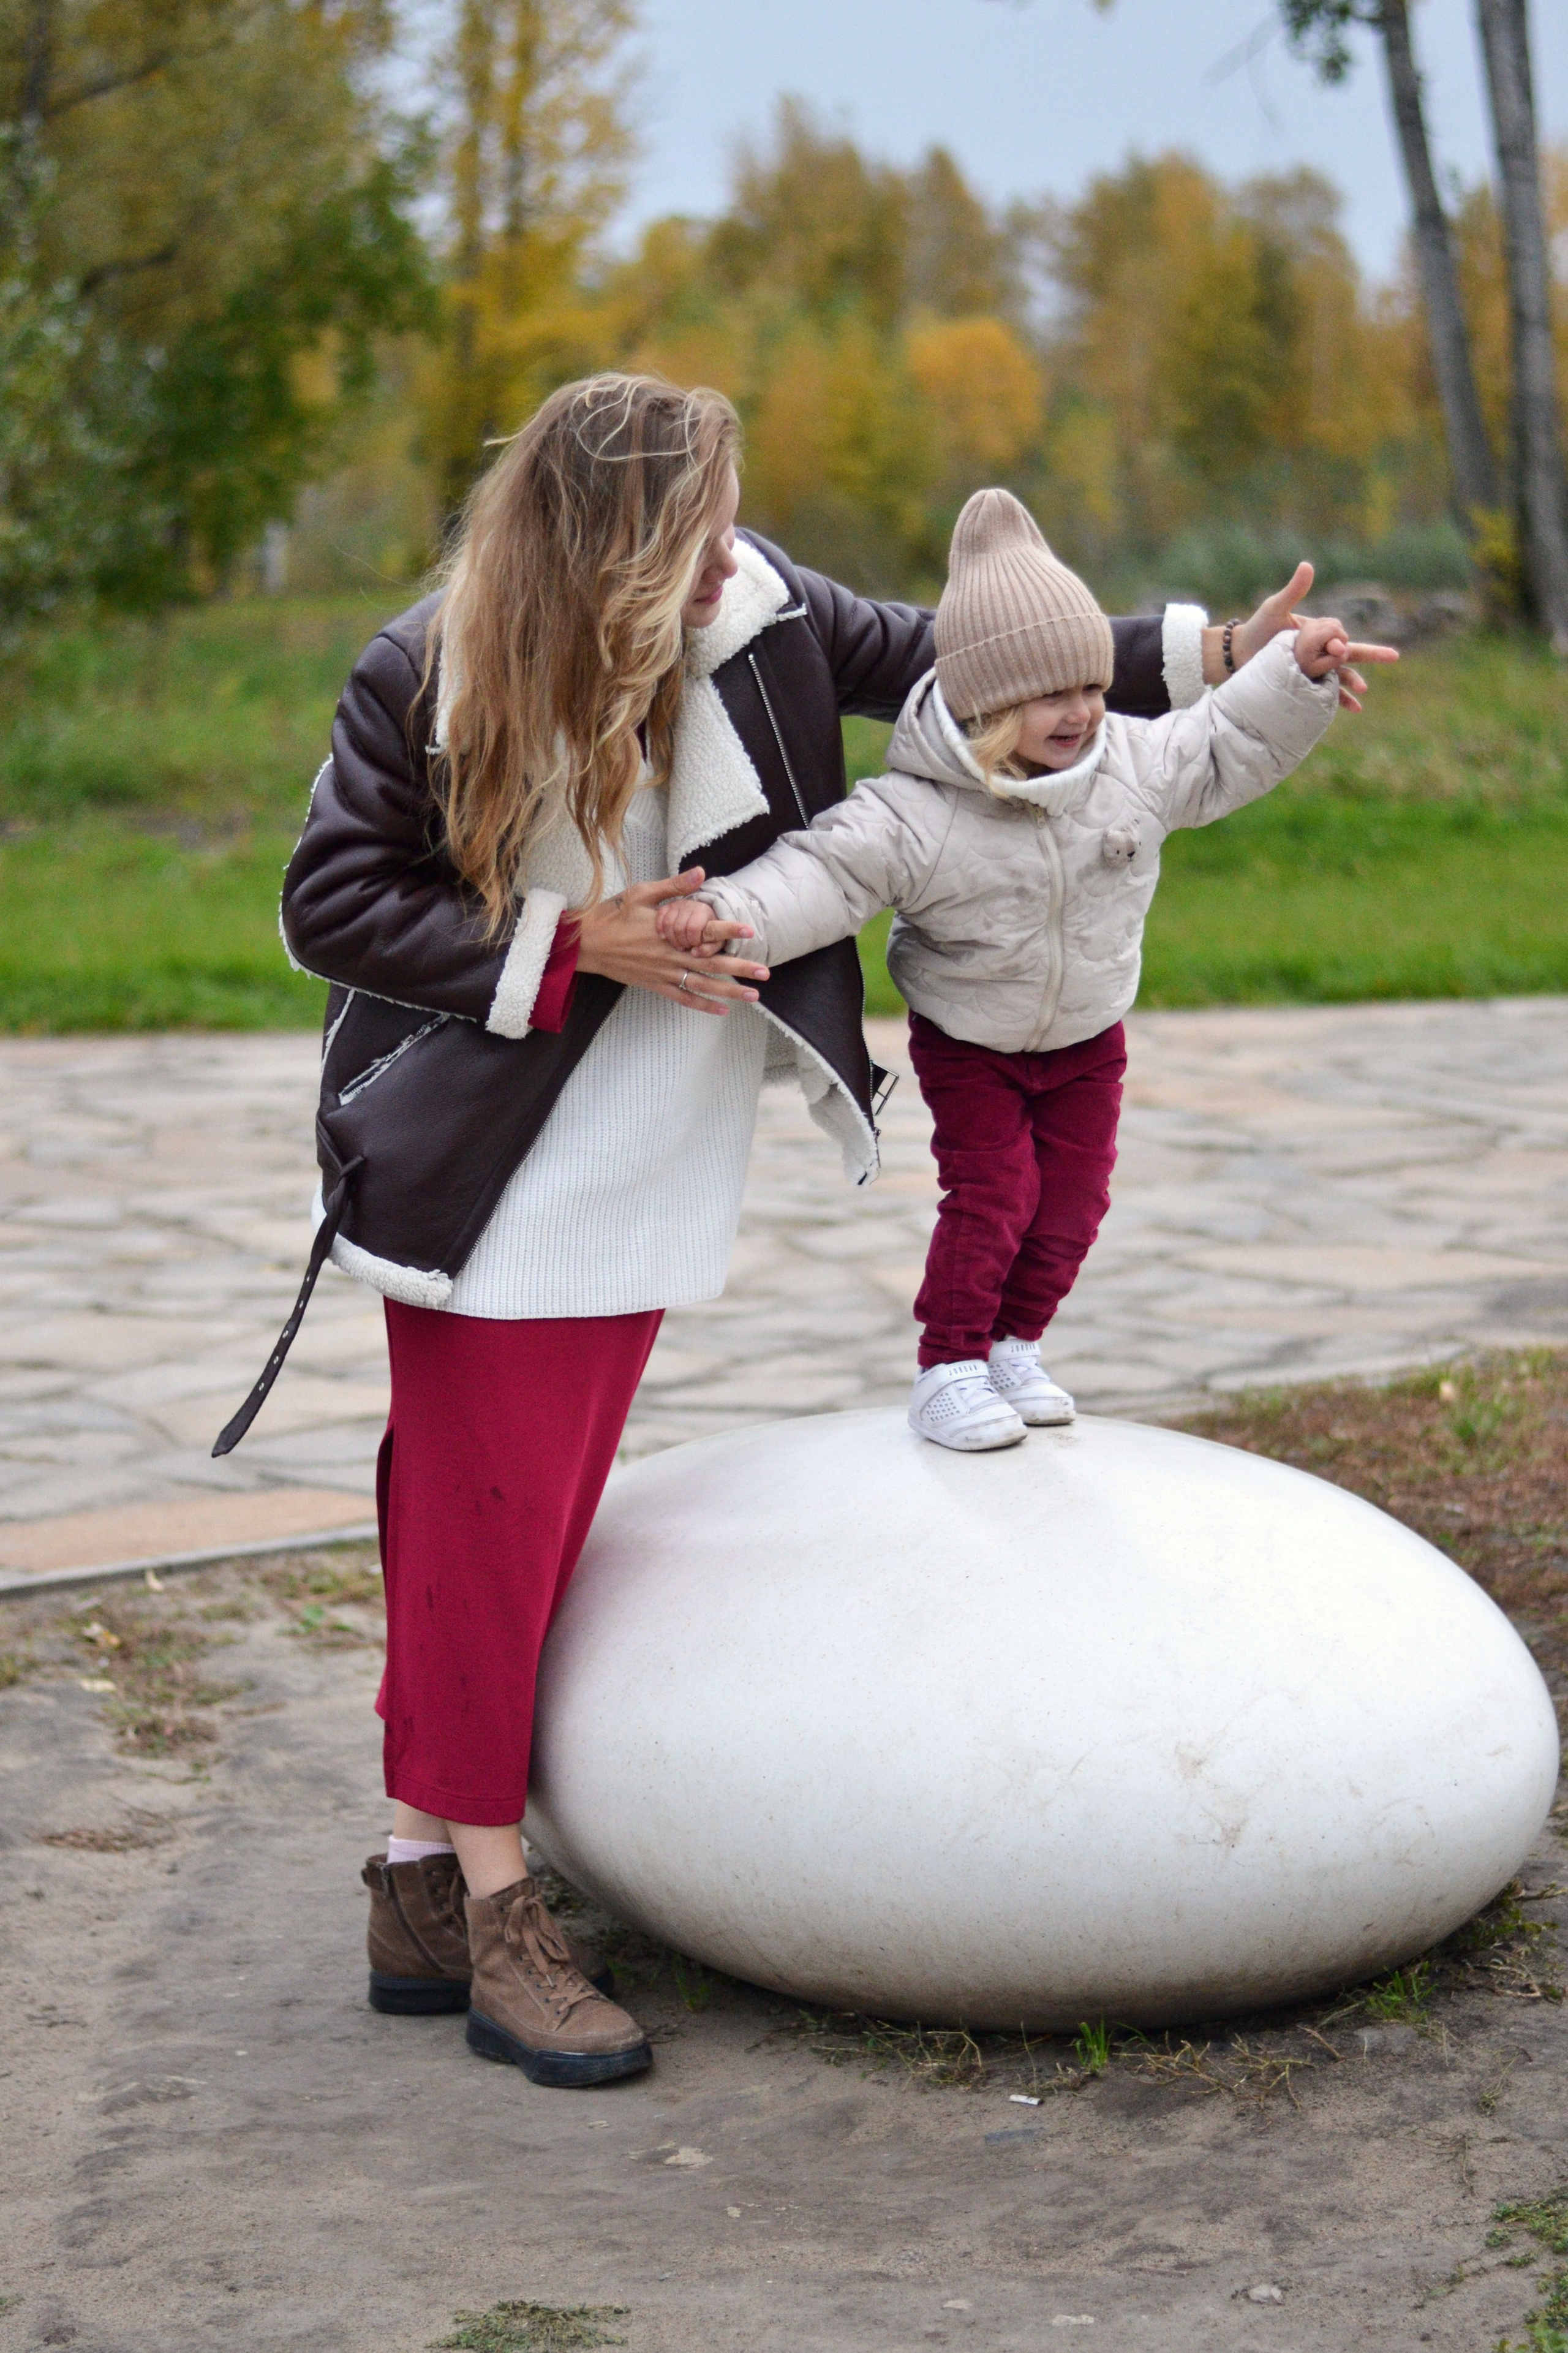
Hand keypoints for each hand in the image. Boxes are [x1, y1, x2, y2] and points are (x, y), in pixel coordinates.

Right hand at [575, 869, 768, 1013]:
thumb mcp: (642, 893)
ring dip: (729, 992)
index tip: (749, 931)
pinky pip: (684, 998)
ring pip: (702, 986)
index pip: (704, 932)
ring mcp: (663, 974)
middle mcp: (669, 957)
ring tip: (753, 996)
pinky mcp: (655, 985)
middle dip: (740, 970)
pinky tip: (722, 1010)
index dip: (728, 932)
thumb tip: (701, 872)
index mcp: (668, 933)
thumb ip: (674, 887)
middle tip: (764, 974)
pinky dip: (703, 1005)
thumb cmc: (613, 915)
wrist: (586, 944)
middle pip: (711, 966)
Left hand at [1204, 561, 1398, 709]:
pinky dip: (1340, 699)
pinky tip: (1354, 708)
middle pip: (1350, 652)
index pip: (1339, 635)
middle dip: (1371, 655)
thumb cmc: (1257, 628)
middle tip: (1393, 656)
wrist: (1239, 654)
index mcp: (1316, 631)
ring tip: (1363, 690)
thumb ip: (1293, 590)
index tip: (1337, 648)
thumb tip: (1308, 565)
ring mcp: (1313, 667)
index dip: (1341, 641)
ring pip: (1340, 674)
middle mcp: (1318, 649)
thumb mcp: (1275, 608)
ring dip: (1353, 681)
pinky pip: (1325, 692)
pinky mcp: (1304, 682)